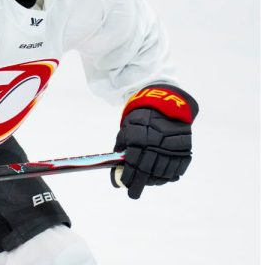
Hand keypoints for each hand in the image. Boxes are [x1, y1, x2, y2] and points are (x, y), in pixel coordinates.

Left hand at [112, 84, 198, 198]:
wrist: (167, 106)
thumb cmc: (142, 119)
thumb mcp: (127, 129)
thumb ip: (122, 148)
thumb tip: (116, 168)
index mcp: (139, 140)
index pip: (133, 164)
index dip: (128, 177)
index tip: (124, 186)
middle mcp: (156, 146)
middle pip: (147, 172)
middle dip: (139, 185)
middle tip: (133, 194)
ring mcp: (172, 150)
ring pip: (162, 173)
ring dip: (153, 181)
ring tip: (148, 182)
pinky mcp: (184, 151)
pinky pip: (176, 170)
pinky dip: (168, 177)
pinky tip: (162, 177)